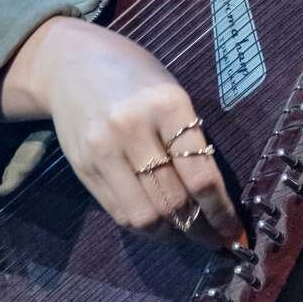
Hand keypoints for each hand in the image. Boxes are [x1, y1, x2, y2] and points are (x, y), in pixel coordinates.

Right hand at [4, 17, 243, 250]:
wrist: (68, 62)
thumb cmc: (133, 75)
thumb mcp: (170, 93)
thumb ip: (189, 140)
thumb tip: (215, 198)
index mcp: (166, 105)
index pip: (201, 176)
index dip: (221, 212)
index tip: (235, 231)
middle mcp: (132, 128)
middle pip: (174, 201)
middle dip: (201, 229)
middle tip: (216, 239)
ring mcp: (102, 150)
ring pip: (145, 216)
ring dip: (171, 234)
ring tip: (186, 232)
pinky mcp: (83, 167)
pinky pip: (119, 212)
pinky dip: (143, 226)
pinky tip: (158, 222)